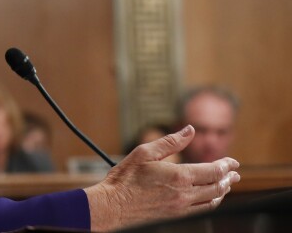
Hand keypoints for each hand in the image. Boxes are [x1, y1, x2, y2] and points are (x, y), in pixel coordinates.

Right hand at [84, 124, 240, 230]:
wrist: (112, 206)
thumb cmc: (125, 179)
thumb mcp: (144, 153)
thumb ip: (170, 142)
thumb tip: (189, 130)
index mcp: (179, 175)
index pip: (213, 170)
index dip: (226, 165)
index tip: (233, 161)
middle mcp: (184, 194)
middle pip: (217, 187)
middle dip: (229, 178)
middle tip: (235, 173)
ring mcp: (181, 208)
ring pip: (212, 201)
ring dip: (222, 191)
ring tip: (226, 185)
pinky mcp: (175, 216)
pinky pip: (201, 210)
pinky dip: (211, 203)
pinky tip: (209, 198)